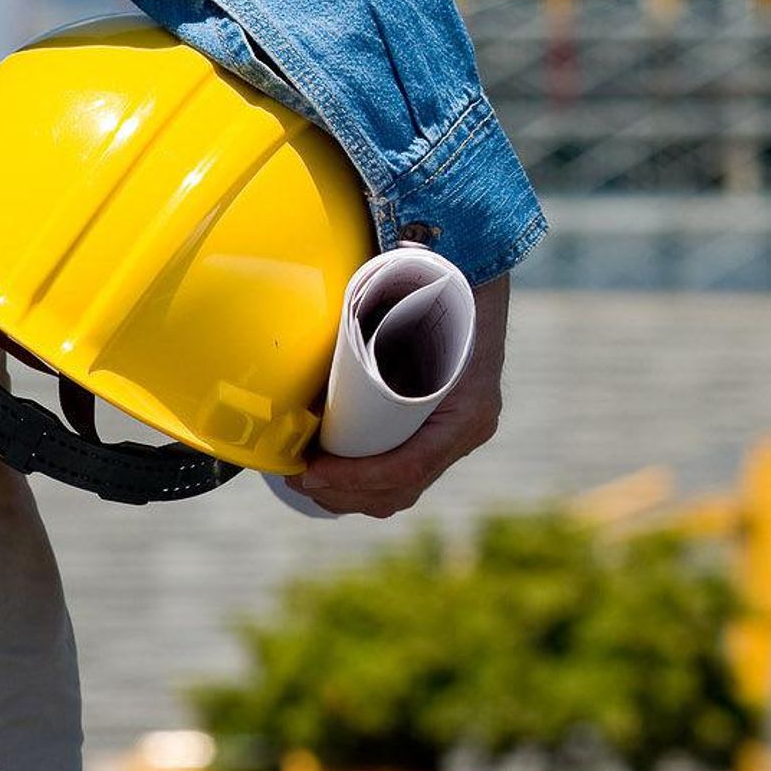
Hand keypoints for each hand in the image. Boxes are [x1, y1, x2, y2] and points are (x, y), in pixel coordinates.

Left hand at [286, 272, 509, 517]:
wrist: (472, 276)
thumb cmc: (435, 290)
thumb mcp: (406, 310)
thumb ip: (369, 331)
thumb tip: (311, 365)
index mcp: (467, 410)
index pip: (410, 466)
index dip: (357, 477)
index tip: (313, 470)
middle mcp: (469, 430)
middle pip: (402, 489)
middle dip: (344, 493)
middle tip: (298, 476)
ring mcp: (459, 435)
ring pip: (402, 490)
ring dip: (350, 494)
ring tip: (307, 478)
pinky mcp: (442, 433)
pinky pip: (405, 474)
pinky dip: (366, 482)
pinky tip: (333, 475)